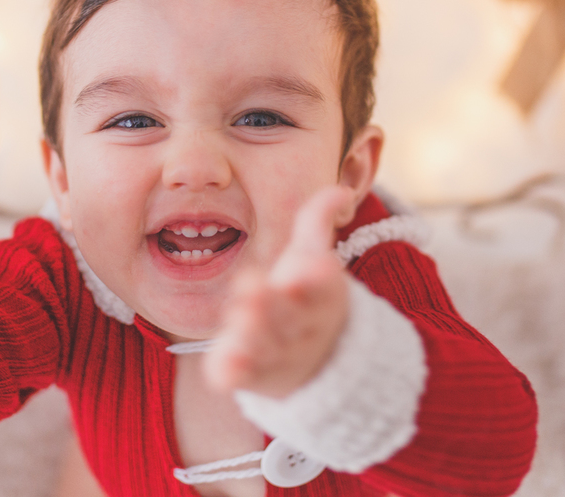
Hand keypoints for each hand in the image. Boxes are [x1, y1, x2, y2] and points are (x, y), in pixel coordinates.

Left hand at [204, 186, 352, 397]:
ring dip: (252, 336)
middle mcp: (302, 326)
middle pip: (288, 316)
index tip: (317, 266)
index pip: (322, 286)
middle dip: (271, 304)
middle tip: (252, 289)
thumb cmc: (305, 295)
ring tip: (238, 321)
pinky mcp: (253, 376)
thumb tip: (340, 189)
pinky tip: (224, 368)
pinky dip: (234, 373)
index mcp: (320, 295)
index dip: (317, 277)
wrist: (317, 363)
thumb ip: (318, 221)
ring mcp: (278, 353)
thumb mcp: (313, 257)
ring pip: (266, 347)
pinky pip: (242, 376)